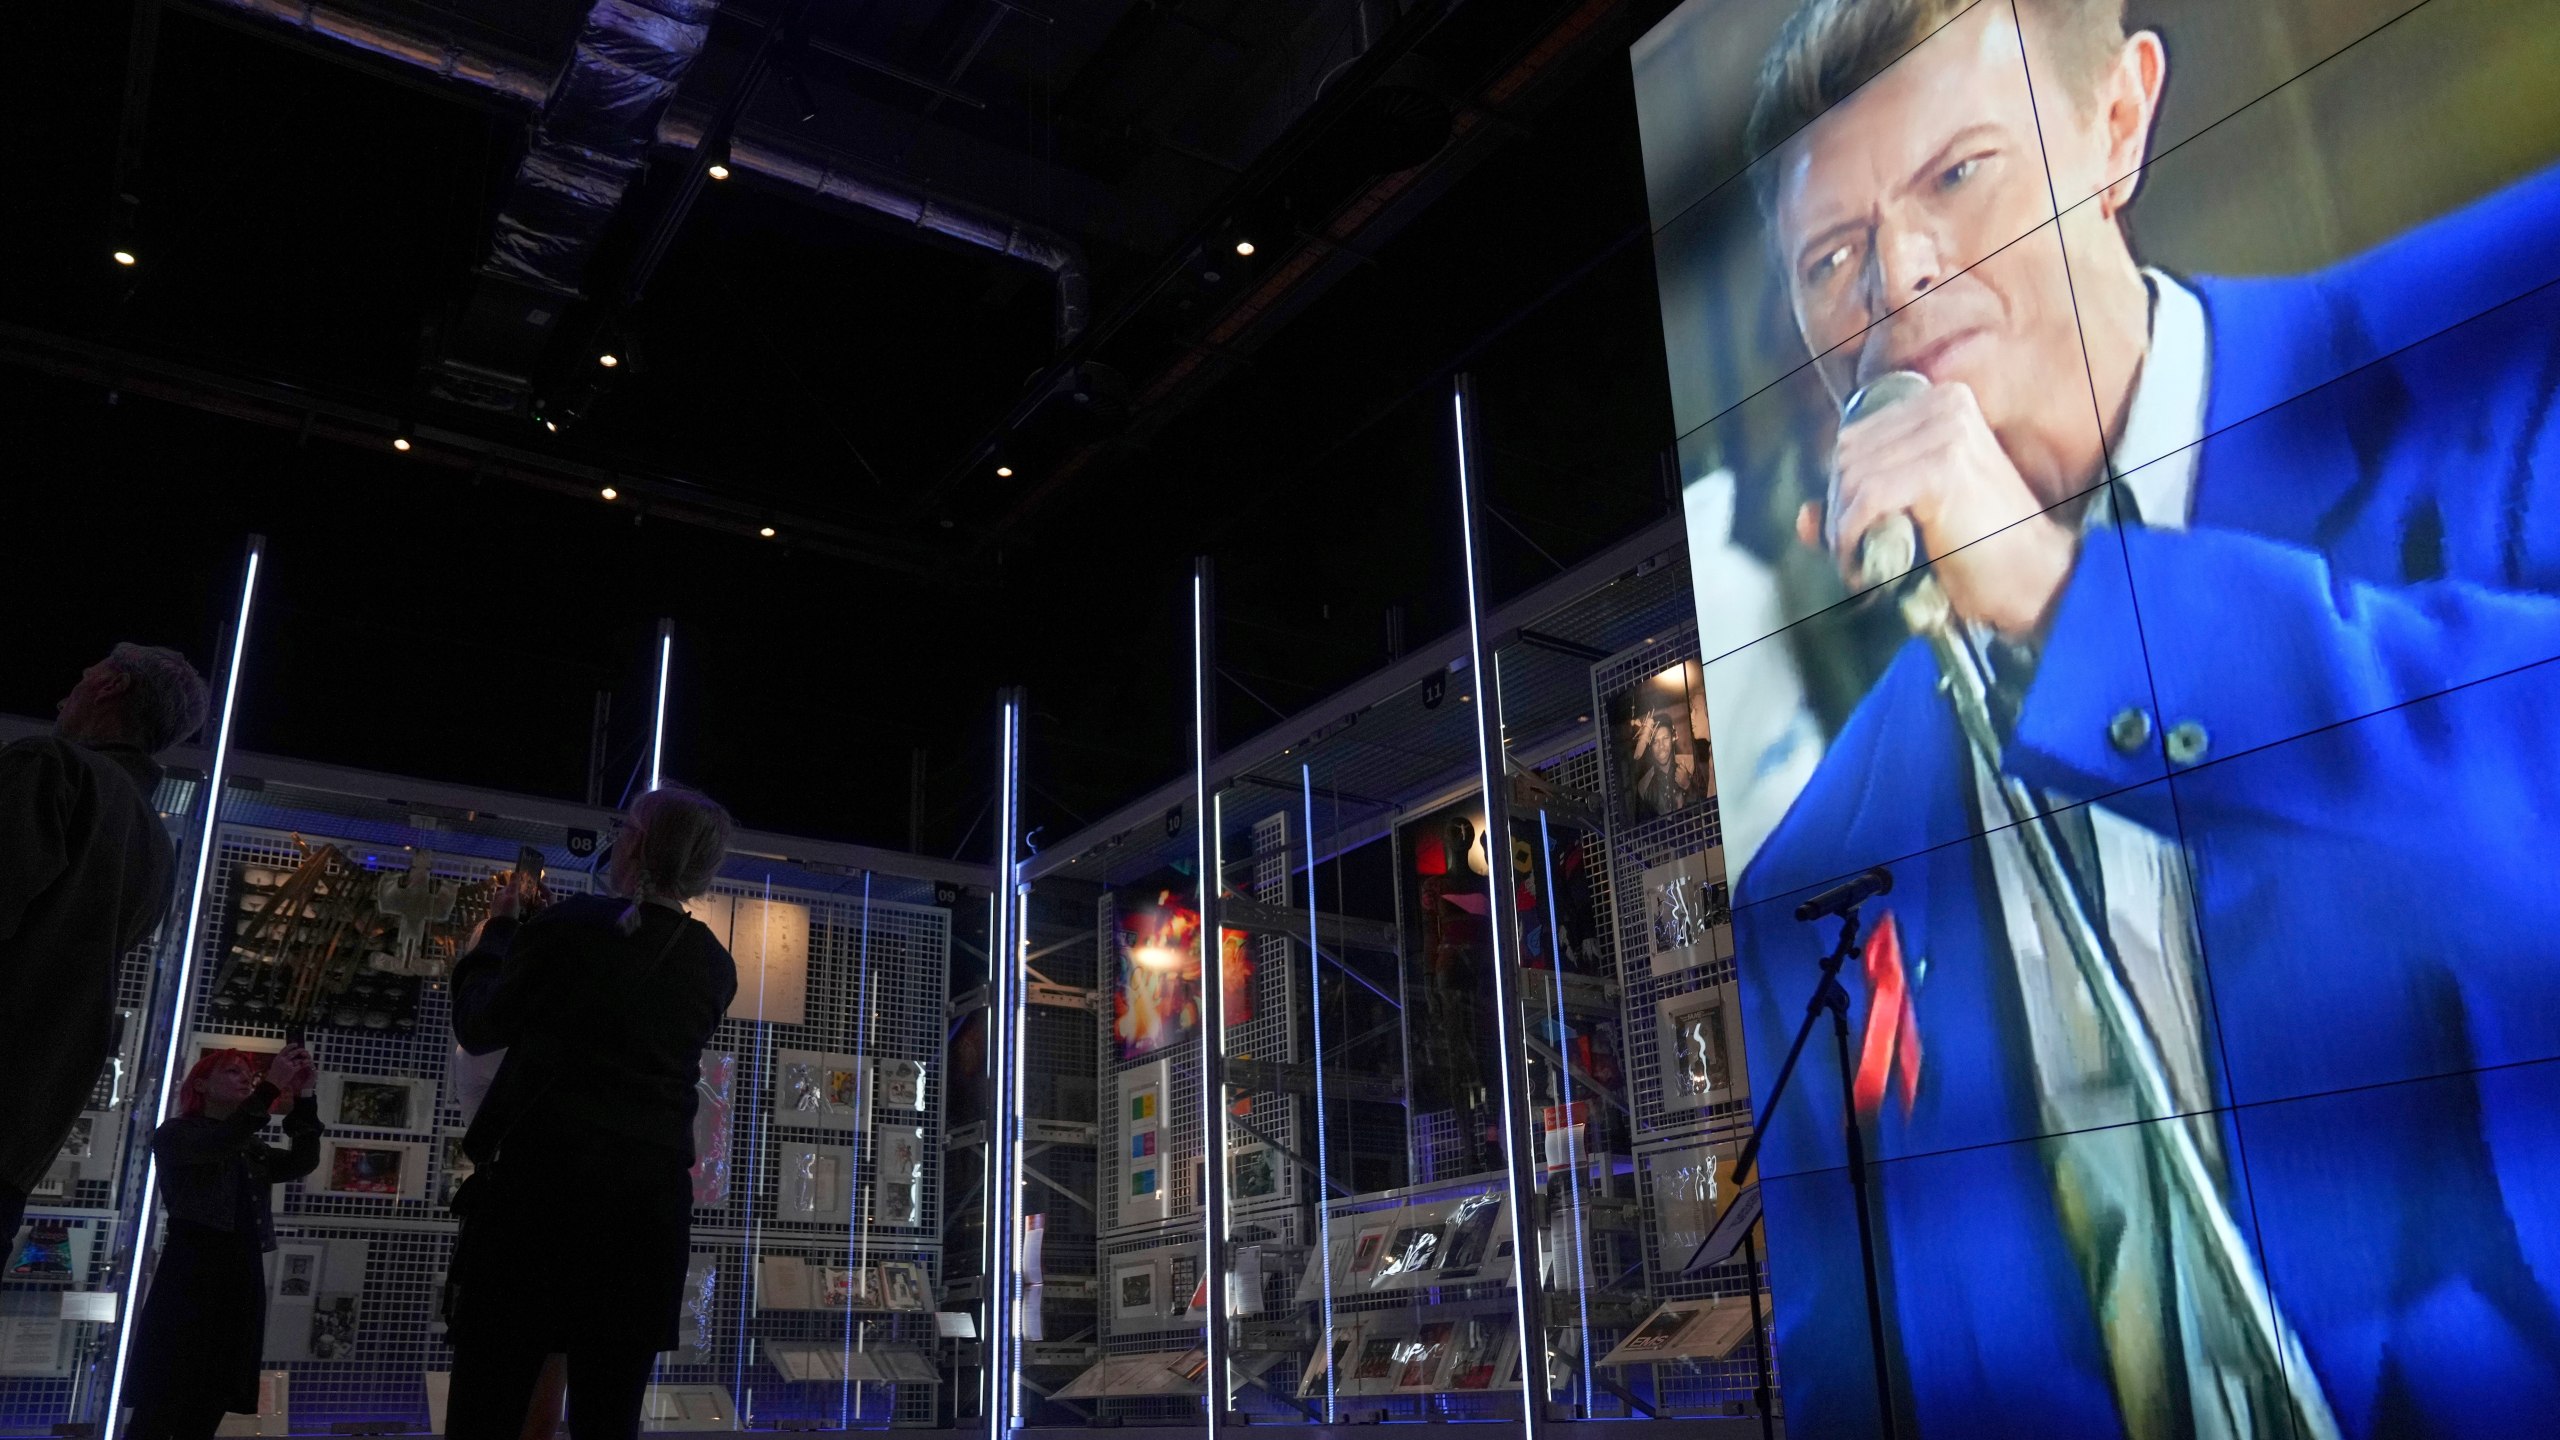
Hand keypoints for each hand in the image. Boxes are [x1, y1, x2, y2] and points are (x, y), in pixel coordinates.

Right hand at [268, 1045, 312, 1094]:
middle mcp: (282, 1060)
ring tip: (307, 1058)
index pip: (285, 1049)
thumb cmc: (273, 1076)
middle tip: (304, 1050)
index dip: (291, 1045)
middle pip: (293, 1053)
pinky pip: (300, 1065)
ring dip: (302, 1059)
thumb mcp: (275, 1065)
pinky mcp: (292, 1070)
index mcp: (277, 1058)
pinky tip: (308, 1063)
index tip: (296, 1044)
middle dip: (300, 1051)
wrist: (272, 1084)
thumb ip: (281, 1059)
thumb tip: (286, 1055)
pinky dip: (305, 1064)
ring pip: (298, 1059)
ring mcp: (287, 1065)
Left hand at [488, 871, 525, 919]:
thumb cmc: (507, 910)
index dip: (517, 887)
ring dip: (515, 905)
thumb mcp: (512, 896)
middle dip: (516, 896)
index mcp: (499, 894)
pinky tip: (518, 916)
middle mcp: (497, 901)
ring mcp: (497, 910)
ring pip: (508, 904)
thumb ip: (514, 885)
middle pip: (508, 895)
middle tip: (526, 899)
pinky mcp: (499, 918)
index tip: (525, 889)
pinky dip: (513, 912)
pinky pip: (508, 912)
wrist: (501, 928)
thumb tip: (515, 872)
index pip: (509, 887)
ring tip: (524, 908)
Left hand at [1815, 381, 2079, 638]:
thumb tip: (1803, 517)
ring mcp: (1947, 433)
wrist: (2034, 578)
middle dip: (1837, 511)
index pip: (1855, 437)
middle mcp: (1946, 406)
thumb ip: (1858, 507)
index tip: (1848, 534)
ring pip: (1852, 478)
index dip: (1840, 490)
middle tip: (1851, 556)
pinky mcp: (1943, 469)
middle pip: (1847, 454)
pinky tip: (1863, 570)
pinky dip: (1851, 539)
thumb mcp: (1913, 516)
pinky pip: (1866, 499)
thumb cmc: (1979, 549)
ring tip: (1859, 567)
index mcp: (1942, 402)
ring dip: (1841, 532)